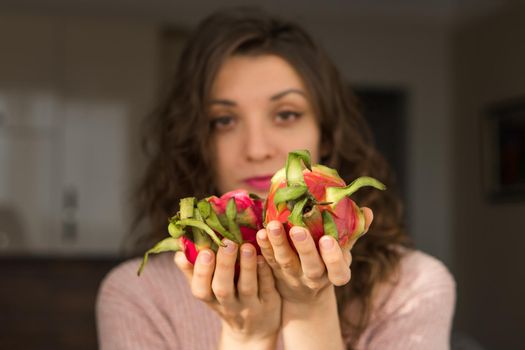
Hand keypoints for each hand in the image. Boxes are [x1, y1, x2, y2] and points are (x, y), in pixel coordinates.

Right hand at [174, 239, 280, 345]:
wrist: (253, 333)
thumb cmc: (227, 302)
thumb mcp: (208, 292)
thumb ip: (193, 272)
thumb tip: (178, 251)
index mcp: (211, 299)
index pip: (201, 290)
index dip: (201, 272)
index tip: (204, 252)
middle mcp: (230, 305)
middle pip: (223, 288)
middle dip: (225, 265)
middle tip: (228, 243)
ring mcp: (250, 306)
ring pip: (247, 287)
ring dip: (247, 267)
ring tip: (247, 246)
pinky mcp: (269, 304)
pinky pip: (267, 289)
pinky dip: (265, 274)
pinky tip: (264, 257)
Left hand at [256, 208, 372, 303]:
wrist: (303, 294)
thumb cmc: (327, 264)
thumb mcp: (344, 254)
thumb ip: (353, 234)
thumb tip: (368, 212)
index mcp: (335, 274)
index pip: (338, 271)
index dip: (333, 258)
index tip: (328, 239)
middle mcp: (314, 278)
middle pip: (310, 266)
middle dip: (304, 248)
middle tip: (298, 229)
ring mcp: (293, 277)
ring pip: (286, 262)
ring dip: (278, 243)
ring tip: (272, 225)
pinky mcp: (275, 273)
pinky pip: (269, 261)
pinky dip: (264, 248)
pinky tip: (259, 233)